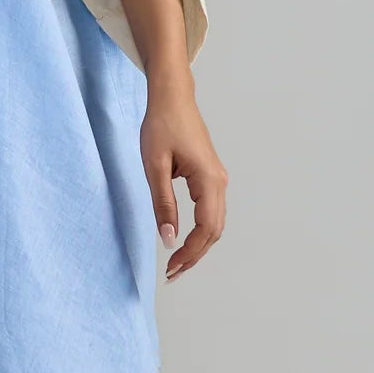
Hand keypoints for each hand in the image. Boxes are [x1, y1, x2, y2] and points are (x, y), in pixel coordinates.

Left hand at [139, 74, 226, 279]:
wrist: (172, 97)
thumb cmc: (161, 125)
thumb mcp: (154, 166)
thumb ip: (162, 203)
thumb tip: (168, 238)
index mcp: (208, 180)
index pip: (206, 228)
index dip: (190, 253)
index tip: (170, 268)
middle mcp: (219, 182)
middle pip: (214, 231)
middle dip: (195, 256)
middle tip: (171, 274)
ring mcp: (217, 179)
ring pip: (214, 223)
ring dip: (198, 246)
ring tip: (177, 264)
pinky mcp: (210, 177)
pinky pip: (210, 212)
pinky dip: (200, 232)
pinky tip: (184, 241)